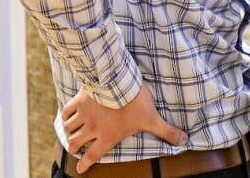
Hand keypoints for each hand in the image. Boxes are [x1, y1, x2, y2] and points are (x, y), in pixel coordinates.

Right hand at [62, 84, 187, 172]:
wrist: (119, 81)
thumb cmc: (135, 102)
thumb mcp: (153, 118)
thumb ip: (167, 131)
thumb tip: (184, 141)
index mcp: (108, 136)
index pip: (94, 154)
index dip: (85, 164)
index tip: (79, 169)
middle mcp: (92, 129)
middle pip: (76, 143)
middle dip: (74, 147)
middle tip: (74, 148)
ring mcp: (84, 115)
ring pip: (69, 128)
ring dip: (69, 131)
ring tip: (70, 131)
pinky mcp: (79, 100)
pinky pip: (66, 111)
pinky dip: (65, 115)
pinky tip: (67, 115)